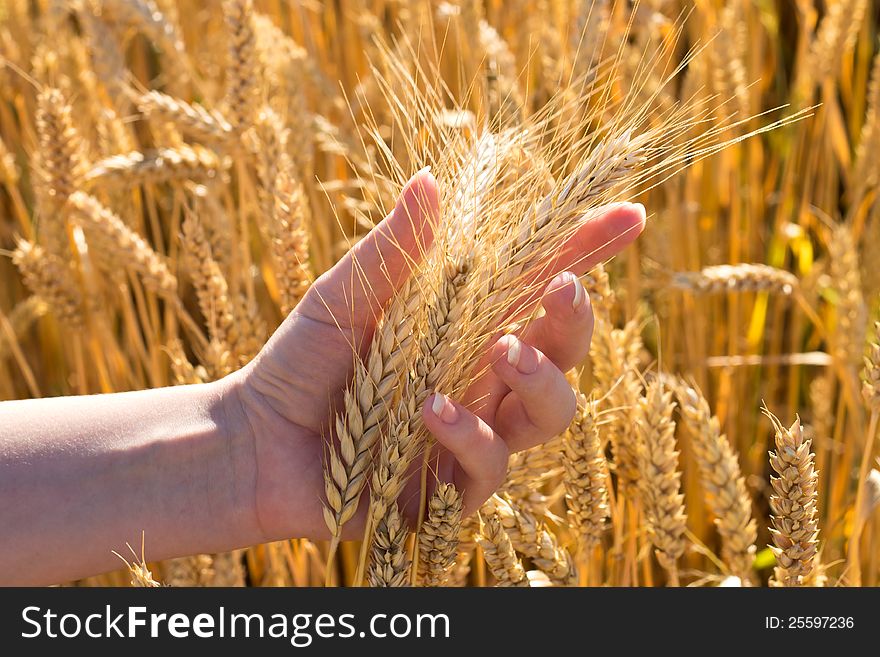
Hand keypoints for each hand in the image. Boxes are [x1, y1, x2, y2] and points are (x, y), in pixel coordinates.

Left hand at [223, 170, 644, 541]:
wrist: (253, 439)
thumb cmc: (299, 362)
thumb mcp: (344, 295)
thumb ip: (393, 249)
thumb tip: (430, 179)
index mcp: (465, 328)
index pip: (539, 287)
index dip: (587, 253)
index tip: (629, 216)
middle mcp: (481, 381)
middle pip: (564, 353)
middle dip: (577, 321)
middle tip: (561, 290)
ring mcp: (471, 435)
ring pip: (550, 415)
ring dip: (539, 380)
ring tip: (503, 351)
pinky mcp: (448, 489)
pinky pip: (489, 466)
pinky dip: (469, 435)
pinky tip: (432, 411)